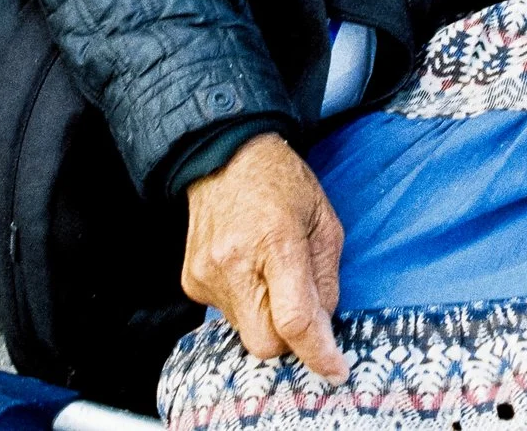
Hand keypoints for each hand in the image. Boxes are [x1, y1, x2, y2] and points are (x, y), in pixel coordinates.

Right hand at [181, 132, 349, 382]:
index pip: (294, 319)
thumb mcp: (324, 222)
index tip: (336, 369)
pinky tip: (249, 269)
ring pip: (245, 332)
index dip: (317, 352)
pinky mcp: (191, 281)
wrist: (225, 156)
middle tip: (301, 305)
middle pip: (265, 342)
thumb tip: (323, 326)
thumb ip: (327, 279)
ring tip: (270, 271)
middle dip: (289, 337)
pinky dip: (246, 304)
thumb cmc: (282, 184)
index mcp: (275, 242)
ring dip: (266, 317)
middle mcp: (233, 263)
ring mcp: (206, 274)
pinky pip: (227, 315)